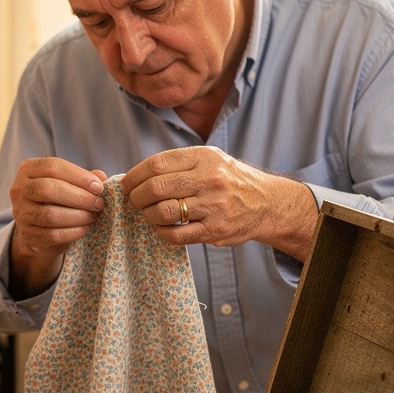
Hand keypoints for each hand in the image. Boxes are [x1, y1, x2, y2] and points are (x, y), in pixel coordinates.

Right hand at [8, 157, 106, 296]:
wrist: (41, 228)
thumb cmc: (59, 199)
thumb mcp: (69, 183)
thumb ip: (84, 178)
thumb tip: (101, 177)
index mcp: (29, 170)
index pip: (52, 167)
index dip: (78, 176)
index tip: (99, 187)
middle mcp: (19, 190)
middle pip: (47, 189)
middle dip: (79, 197)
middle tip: (99, 203)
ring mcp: (21, 214)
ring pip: (50, 215)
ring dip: (78, 216)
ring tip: (94, 216)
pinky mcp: (28, 235)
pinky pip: (53, 235)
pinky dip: (74, 231)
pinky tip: (86, 227)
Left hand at [121, 145, 317, 260]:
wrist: (266, 203)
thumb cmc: (228, 180)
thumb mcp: (209, 160)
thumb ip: (178, 164)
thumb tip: (135, 176)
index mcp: (204, 158)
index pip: (157, 164)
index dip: (134, 175)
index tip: (127, 184)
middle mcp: (209, 180)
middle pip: (156, 188)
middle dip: (136, 197)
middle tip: (134, 201)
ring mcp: (213, 206)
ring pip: (163, 212)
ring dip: (147, 215)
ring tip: (148, 214)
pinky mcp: (215, 230)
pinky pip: (175, 235)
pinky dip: (161, 232)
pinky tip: (161, 228)